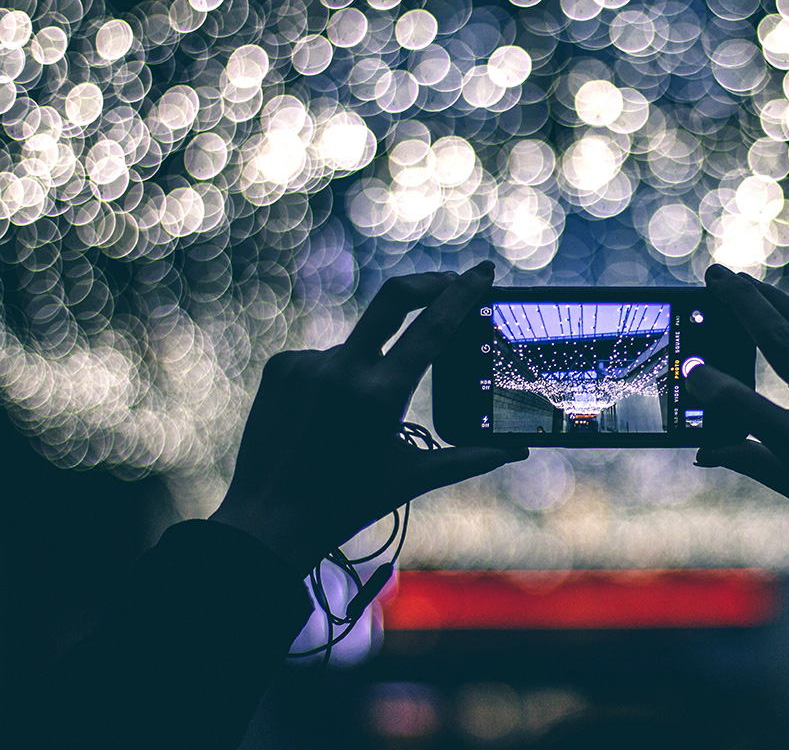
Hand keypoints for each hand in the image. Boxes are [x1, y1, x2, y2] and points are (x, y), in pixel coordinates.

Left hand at [210, 262, 526, 574]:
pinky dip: (338, 377)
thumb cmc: (347, 503)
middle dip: (429, 283)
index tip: (483, 272)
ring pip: (359, 344)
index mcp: (381, 395)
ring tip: (358, 419)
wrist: (268, 522)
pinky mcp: (280, 367)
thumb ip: (469, 458)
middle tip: (453, 281)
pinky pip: (324, 358)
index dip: (463, 293)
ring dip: (373, 364)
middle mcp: (342, 370)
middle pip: (394, 297)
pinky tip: (326, 417)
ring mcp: (307, 364)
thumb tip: (516, 449)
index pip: (432, 326)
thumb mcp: (412, 478)